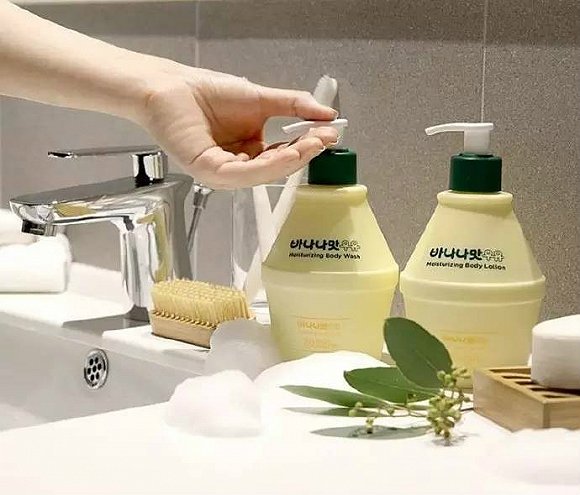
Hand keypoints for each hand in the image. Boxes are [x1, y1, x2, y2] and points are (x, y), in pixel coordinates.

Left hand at [137, 68, 338, 188]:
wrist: (171, 86)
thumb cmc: (205, 93)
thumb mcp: (260, 99)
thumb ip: (293, 106)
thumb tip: (326, 114)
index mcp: (248, 153)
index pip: (284, 154)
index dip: (307, 145)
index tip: (329, 132)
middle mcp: (237, 167)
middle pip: (277, 167)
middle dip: (303, 153)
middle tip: (324, 139)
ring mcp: (223, 173)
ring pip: (263, 174)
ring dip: (290, 161)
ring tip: (311, 145)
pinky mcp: (210, 172)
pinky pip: (244, 173)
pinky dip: (267, 165)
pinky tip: (285, 153)